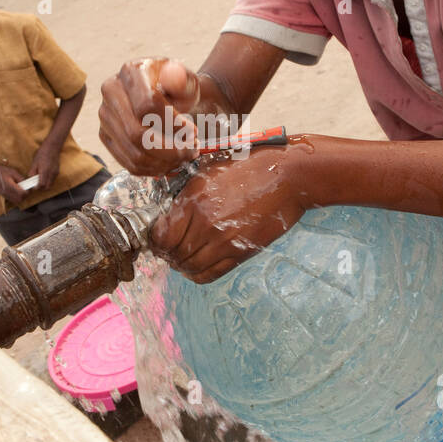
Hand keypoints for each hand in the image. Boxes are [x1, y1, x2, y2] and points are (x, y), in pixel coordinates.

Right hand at [0, 164, 29, 205]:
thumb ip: (20, 178)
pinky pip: (12, 199)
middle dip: (25, 196)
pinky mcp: (3, 195)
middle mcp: (7, 192)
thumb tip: (26, 182)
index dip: (27, 191)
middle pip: (20, 200)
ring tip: (21, 190)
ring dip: (21, 197)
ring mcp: (4, 195)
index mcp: (10, 186)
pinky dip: (16, 197)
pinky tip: (16, 190)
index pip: (22, 193)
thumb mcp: (12, 171)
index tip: (28, 187)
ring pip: (16, 201)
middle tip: (26, 189)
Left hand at [30, 143, 59, 190]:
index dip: (37, 187)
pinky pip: (53, 180)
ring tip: (40, 179)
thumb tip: (30, 179)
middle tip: (36, 185)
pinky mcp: (57, 172)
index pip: (42, 185)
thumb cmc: (42, 153)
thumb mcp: (34, 162)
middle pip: (47, 187)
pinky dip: (48, 181)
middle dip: (42, 188)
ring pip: (51, 184)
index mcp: (44, 171)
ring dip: (45, 184)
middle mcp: (51, 173)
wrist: (52, 147)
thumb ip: (32, 172)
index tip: (33, 187)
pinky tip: (45, 175)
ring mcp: (55, 173)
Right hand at [99, 58, 201, 175]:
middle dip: (170, 149)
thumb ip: (184, 80)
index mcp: (131, 71)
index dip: (173, 124)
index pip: (147, 105)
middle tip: (192, 150)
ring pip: (133, 153)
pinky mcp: (106, 136)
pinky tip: (170, 162)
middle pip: (136, 133)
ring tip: (184, 156)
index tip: (193, 132)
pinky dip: (153, 169)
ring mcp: (105, 115)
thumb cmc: (178, 89)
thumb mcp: (187, 81)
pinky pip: (128, 163)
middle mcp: (111, 91)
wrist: (166, 96)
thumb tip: (174, 77)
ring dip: (164, 162)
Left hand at [151, 147, 308, 283]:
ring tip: (180, 258)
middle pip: (173, 252)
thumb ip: (186, 191)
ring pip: (189, 266)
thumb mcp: (210, 170)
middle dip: (165, 253)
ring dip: (180, 265)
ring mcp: (224, 240)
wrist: (288, 176)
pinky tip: (195, 266)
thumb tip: (167, 211)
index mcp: (195, 199)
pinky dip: (197, 274)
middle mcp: (206, 222)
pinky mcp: (240, 252)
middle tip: (166, 249)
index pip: (161, 234)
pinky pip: (209, 274)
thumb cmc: (251, 167)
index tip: (156, 236)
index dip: (154, 239)